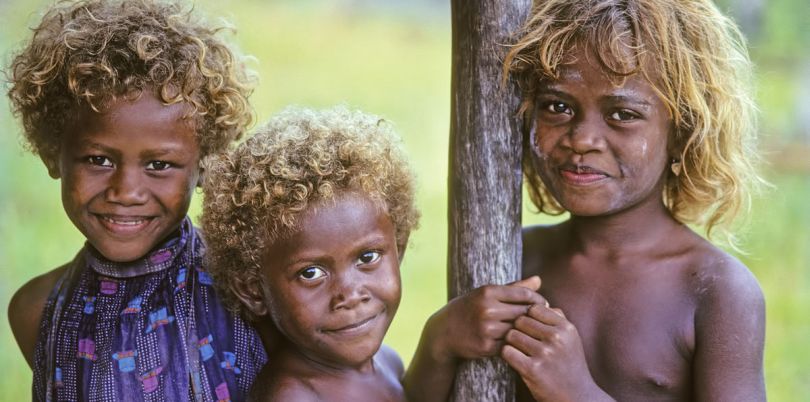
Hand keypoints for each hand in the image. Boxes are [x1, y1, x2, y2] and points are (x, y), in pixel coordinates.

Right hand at [426, 276, 546, 362]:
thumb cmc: (469, 309)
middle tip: (542, 319)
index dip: (538, 299)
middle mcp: (486, 308)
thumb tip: (538, 280)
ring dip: (526, 331)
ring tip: (533, 330)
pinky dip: (515, 343)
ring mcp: (486, 328)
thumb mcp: (486, 293)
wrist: (443, 332)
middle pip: (523, 311)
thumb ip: (514, 287)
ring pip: (518, 329)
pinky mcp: (485, 346)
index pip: (523, 293)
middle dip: (534, 315)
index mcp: (488, 291)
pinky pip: (510, 344)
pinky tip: (519, 341)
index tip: (544, 304)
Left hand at [502, 305, 609, 400]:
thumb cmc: (570, 364)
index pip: (534, 308)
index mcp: (565, 327)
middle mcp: (556, 338)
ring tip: (517, 349)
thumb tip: (540, 299)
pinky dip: (507, 354)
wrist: (576, 396)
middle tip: (520, 339)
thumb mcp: (570, 337)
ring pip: (512, 335)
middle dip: (517, 328)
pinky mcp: (532, 369)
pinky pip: (507, 352)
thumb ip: (557, 317)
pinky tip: (513, 358)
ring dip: (510, 342)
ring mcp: (544, 354)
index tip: (527, 325)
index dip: (527, 315)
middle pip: (520, 320)